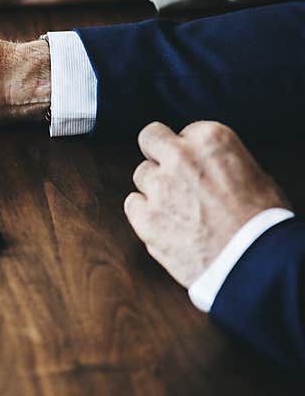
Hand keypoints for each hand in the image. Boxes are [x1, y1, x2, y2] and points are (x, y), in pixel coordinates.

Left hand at [124, 121, 288, 287]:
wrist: (254, 263)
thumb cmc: (262, 222)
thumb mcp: (253, 173)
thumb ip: (218, 161)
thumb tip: (203, 164)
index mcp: (210, 139)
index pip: (184, 132)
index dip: (191, 151)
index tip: (200, 168)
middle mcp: (179, 157)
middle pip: (150, 139)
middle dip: (159, 153)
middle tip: (172, 173)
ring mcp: (159, 187)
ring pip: (141, 174)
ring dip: (155, 187)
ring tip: (180, 209)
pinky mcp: (145, 217)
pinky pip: (132, 204)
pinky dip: (145, 213)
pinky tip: (166, 224)